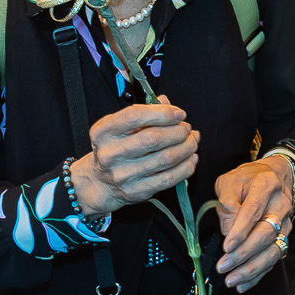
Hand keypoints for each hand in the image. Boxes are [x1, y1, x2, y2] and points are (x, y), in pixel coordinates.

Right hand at [69, 103, 198, 216]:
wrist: (101, 182)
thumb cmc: (115, 148)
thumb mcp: (120, 127)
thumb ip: (143, 112)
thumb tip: (167, 104)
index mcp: (103, 132)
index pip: (135, 116)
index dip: (162, 112)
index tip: (179, 113)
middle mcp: (110, 154)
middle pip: (154, 138)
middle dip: (178, 131)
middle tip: (186, 128)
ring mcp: (123, 175)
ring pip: (166, 158)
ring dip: (186, 147)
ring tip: (192, 140)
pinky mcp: (137, 191)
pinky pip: (169, 178)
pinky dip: (186, 167)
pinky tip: (191, 158)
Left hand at [214, 156, 294, 292]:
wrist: (274, 176)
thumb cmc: (247, 180)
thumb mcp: (230, 181)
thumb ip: (226, 202)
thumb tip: (227, 230)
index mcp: (266, 186)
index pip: (254, 210)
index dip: (241, 230)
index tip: (227, 246)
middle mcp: (280, 205)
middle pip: (265, 234)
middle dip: (243, 254)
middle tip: (223, 267)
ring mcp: (286, 223)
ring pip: (273, 250)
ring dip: (252, 269)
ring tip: (231, 281)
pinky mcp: (284, 237)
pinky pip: (274, 259)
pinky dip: (258, 274)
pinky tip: (242, 284)